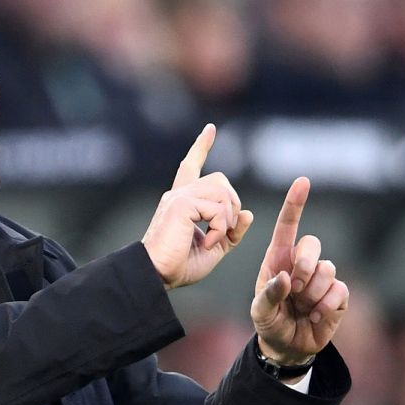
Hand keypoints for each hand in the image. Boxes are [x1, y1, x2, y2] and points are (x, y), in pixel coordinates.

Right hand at [141, 124, 253, 288]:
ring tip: (216, 238)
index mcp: (183, 201)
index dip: (201, 147)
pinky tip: (208, 243)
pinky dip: (220, 228)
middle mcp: (179, 194)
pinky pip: (217, 209)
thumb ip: (231, 231)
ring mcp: (179, 197)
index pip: (192, 166)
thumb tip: (248, 214)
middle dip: (232, 204)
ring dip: (227, 218)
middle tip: (225, 231)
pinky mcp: (181, 204)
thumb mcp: (214, 248)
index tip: (210, 129)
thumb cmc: (179, 265)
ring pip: (222, 192)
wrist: (156, 274)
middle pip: (220, 180)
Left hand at [251, 177, 348, 365]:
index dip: (295, 204)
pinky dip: (326, 305)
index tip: (302, 182)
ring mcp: (322, 278)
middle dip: (304, 265)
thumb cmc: (270, 322)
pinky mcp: (338, 294)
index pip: (287, 227)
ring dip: (312, 292)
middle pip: (312, 243)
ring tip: (303, 307)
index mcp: (279, 259)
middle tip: (294, 288)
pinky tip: (316, 316)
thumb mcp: (259, 311)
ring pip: (327, 269)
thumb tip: (285, 278)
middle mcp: (302, 263)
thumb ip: (268, 294)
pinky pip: (339, 289)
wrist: (288, 346)